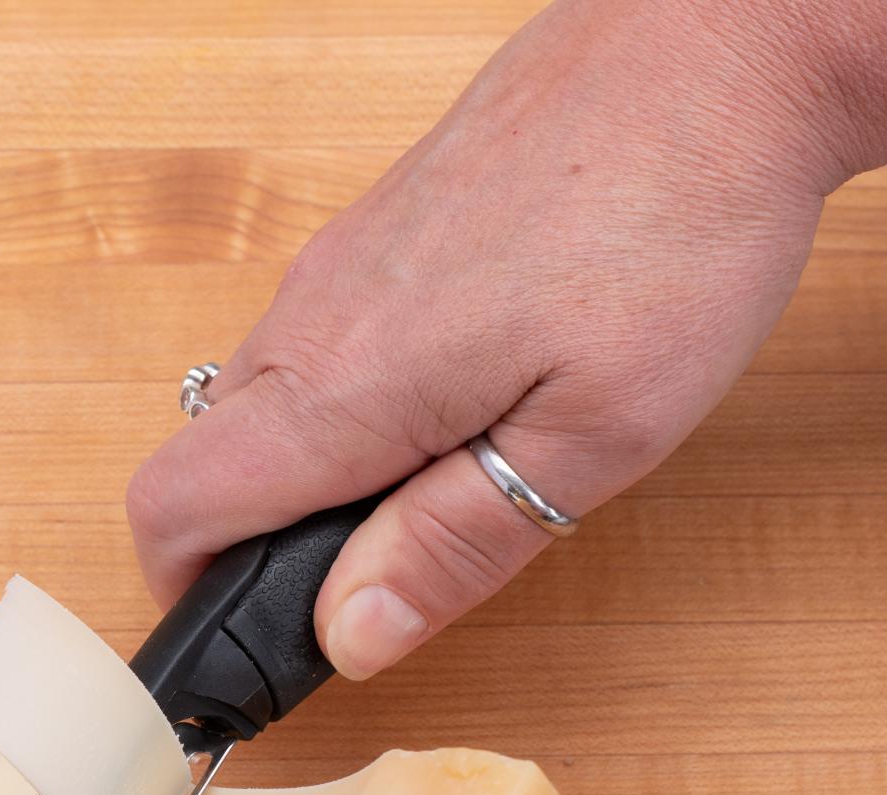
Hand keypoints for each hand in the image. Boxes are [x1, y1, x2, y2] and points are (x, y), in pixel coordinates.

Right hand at [125, 0, 886, 678]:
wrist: (716, 47)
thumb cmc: (676, 226)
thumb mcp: (594, 437)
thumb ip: (454, 543)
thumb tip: (349, 637)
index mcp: (342, 387)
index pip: (171, 511)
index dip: (188, 597)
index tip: (252, 643)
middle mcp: (307, 319)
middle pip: (204, 465)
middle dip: (254, 546)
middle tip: (374, 580)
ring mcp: (332, 264)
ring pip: (258, 401)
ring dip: (308, 473)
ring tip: (440, 484)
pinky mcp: (371, 229)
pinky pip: (309, 341)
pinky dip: (343, 403)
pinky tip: (461, 396)